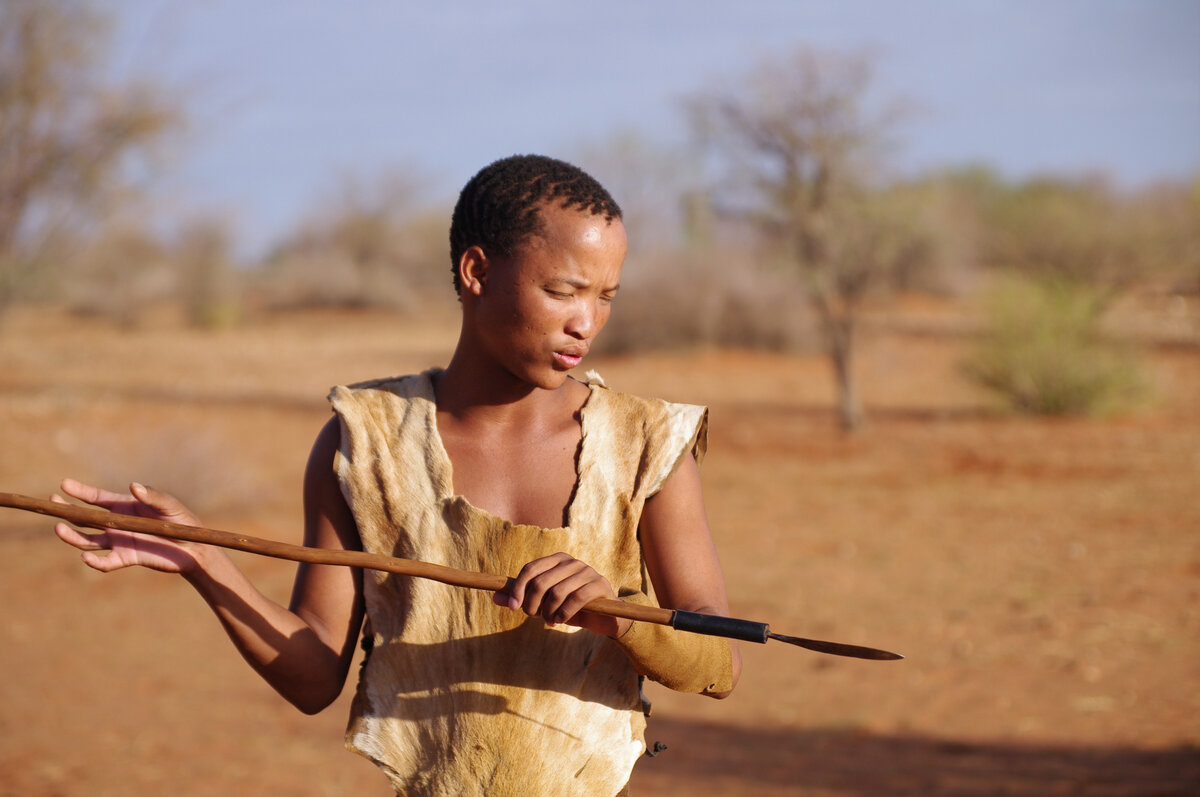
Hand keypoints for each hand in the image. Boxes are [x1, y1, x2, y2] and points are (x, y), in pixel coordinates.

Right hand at [52, 479, 205, 573]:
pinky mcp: (125, 558)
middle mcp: (117, 523)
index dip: (80, 491)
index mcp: (125, 506)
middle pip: (85, 518)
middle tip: (53, 503)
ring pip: (87, 540)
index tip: (64, 484)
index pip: (97, 498)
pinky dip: (94, 562)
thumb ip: (153, 497)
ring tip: (59, 529)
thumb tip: (133, 486)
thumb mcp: (170, 506)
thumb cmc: (182, 522)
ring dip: (72, 536)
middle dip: (68, 510)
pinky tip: (86, 557)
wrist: (194, 548)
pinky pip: (105, 562)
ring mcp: (119, 541)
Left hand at [493, 552, 630, 637]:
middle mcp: (572, 562)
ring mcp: (587, 571)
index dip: (518, 587)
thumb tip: (495, 597)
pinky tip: (560, 621)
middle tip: (536, 617)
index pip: (531, 568)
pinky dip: (564, 613)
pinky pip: (576, 599)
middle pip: (541, 582)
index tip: (514, 607)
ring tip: (550, 621)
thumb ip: (522, 598)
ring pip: (557, 592)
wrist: (604, 617)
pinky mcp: (600, 584)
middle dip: (533, 604)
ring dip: (549, 612)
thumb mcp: (545, 604)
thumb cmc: (570, 607)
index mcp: (557, 560)